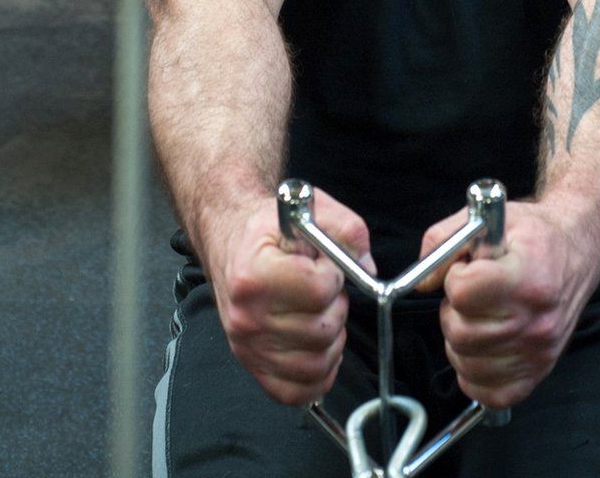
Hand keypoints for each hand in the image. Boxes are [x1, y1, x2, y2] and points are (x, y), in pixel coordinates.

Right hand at [203, 188, 374, 405]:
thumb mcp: (309, 208)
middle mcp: (246, 317)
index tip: (323, 263)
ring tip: (318, 311)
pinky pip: (296, 391)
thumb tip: (367, 267)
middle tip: (322, 287)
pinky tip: (317, 344)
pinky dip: (317, 374)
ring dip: (331, 338)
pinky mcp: (252, 366)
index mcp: (255, 274)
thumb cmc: (269, 228)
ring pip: (316, 364)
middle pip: (322, 330)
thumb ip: (347, 230)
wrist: (231, 239)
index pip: (319, 290)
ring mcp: (248, 346)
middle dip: (335, 305)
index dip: (333, 274)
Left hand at [417, 199, 599, 409]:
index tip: (466, 268)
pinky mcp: (539, 371)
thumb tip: (423, 282)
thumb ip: (445, 240)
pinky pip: (488, 392)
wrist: (578, 249)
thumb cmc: (535, 234)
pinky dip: (475, 372)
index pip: (464, 293)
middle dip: (454, 309)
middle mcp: (537, 321)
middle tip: (469, 293)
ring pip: (467, 363)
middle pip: (461, 332)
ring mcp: (539, 352)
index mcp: (528, 278)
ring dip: (460, 339)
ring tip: (478, 314)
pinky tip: (482, 344)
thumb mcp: (489, 217)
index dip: (455, 277)